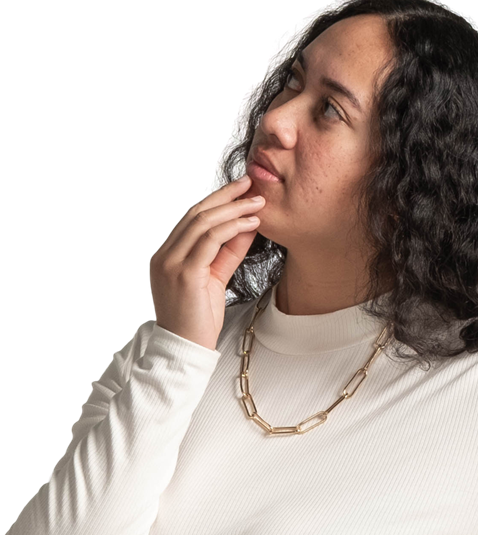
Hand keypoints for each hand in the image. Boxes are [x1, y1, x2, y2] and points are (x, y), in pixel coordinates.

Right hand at [149, 174, 265, 351]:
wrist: (185, 351)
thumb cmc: (198, 322)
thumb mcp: (215, 280)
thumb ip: (227, 253)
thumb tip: (246, 226)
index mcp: (167, 255)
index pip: (191, 219)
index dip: (216, 201)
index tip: (239, 190)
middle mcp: (164, 255)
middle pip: (196, 213)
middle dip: (225, 195)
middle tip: (250, 183)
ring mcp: (171, 263)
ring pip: (203, 222)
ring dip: (233, 209)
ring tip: (257, 202)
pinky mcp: (185, 273)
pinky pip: (210, 240)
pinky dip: (232, 228)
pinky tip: (250, 223)